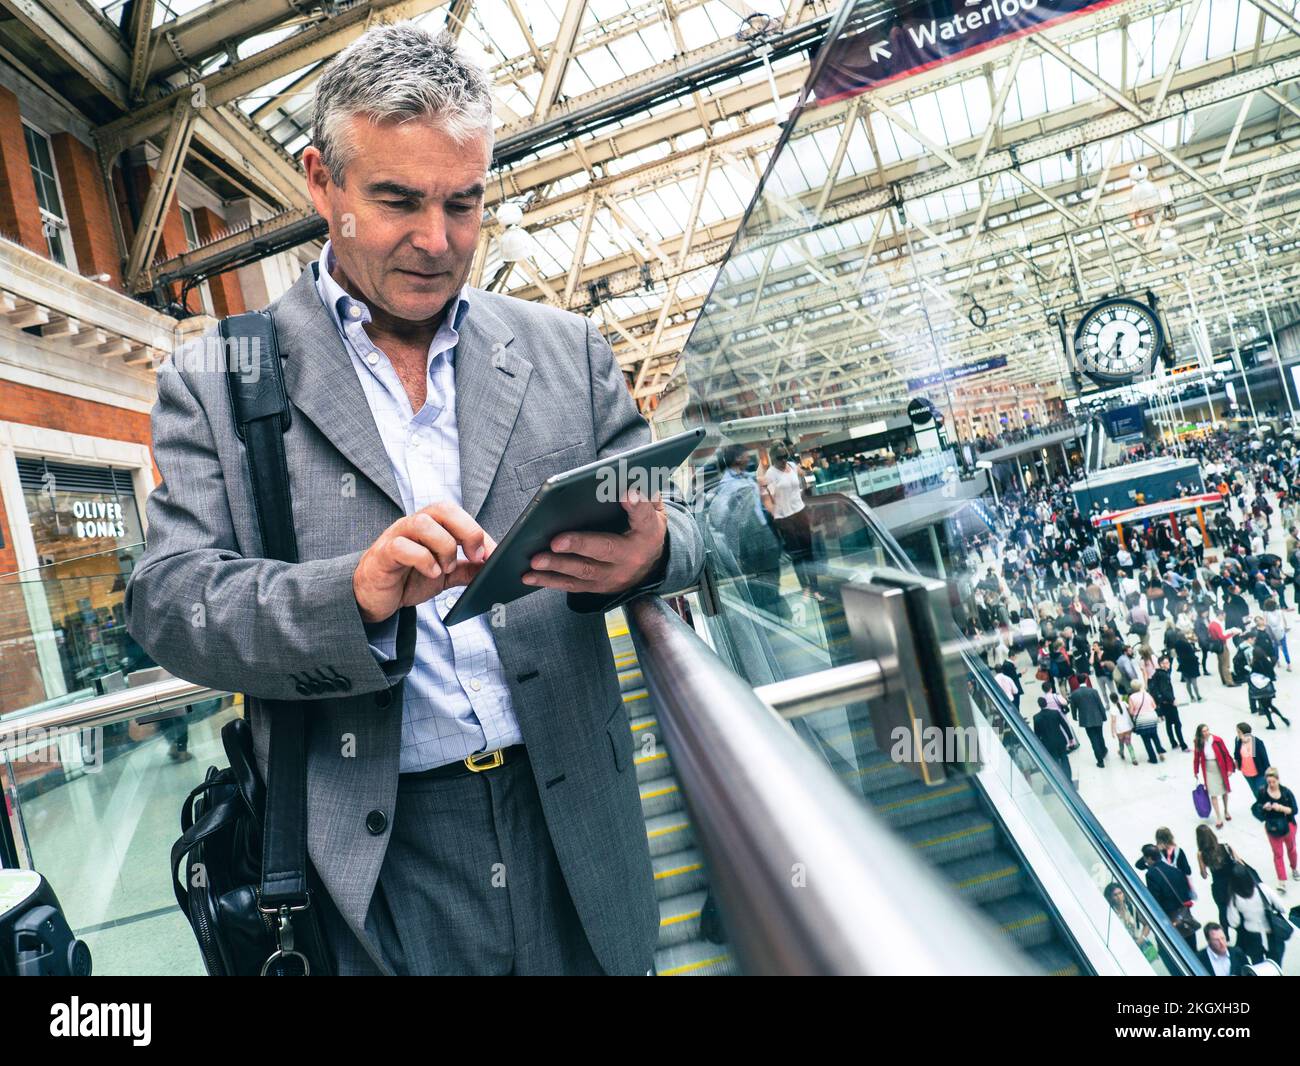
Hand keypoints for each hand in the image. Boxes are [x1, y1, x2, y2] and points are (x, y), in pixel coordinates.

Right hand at [353, 502, 495, 623]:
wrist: (373, 598)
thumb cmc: (406, 578)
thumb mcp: (444, 575)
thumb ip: (466, 569)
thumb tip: (492, 566)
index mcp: (430, 525)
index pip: (456, 513)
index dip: (477, 531)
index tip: (490, 554)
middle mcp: (413, 525)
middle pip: (442, 509)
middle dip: (466, 530)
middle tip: (475, 556)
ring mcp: (396, 537)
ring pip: (423, 523)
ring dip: (444, 546)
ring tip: (446, 568)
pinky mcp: (383, 554)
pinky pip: (402, 546)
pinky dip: (423, 559)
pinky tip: (431, 573)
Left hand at [523, 490, 667, 596]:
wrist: (652, 568)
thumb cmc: (644, 530)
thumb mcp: (653, 511)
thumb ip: (644, 495)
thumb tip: (629, 474)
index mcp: (647, 532)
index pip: (644, 516)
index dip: (637, 505)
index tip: (627, 493)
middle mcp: (630, 557)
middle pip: (605, 549)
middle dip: (579, 545)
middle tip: (556, 541)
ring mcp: (612, 575)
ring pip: (583, 570)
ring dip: (557, 565)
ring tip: (535, 559)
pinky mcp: (597, 586)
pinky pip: (571, 584)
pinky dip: (549, 581)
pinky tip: (529, 576)